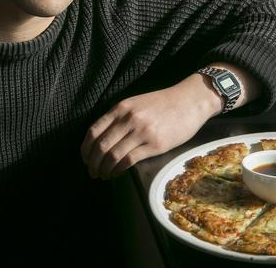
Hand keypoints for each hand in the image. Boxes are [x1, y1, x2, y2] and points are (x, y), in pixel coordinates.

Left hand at [80, 73, 222, 178]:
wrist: (190, 101)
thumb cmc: (164, 103)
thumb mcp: (137, 102)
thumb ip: (120, 116)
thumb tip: (104, 137)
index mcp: (121, 108)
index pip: (94, 131)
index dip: (86, 149)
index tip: (85, 159)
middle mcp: (129, 119)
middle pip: (100, 146)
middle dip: (93, 163)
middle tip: (92, 172)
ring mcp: (141, 132)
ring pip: (112, 155)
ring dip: (104, 169)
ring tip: (104, 175)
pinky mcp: (154, 144)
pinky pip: (129, 160)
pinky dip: (119, 169)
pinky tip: (118, 173)